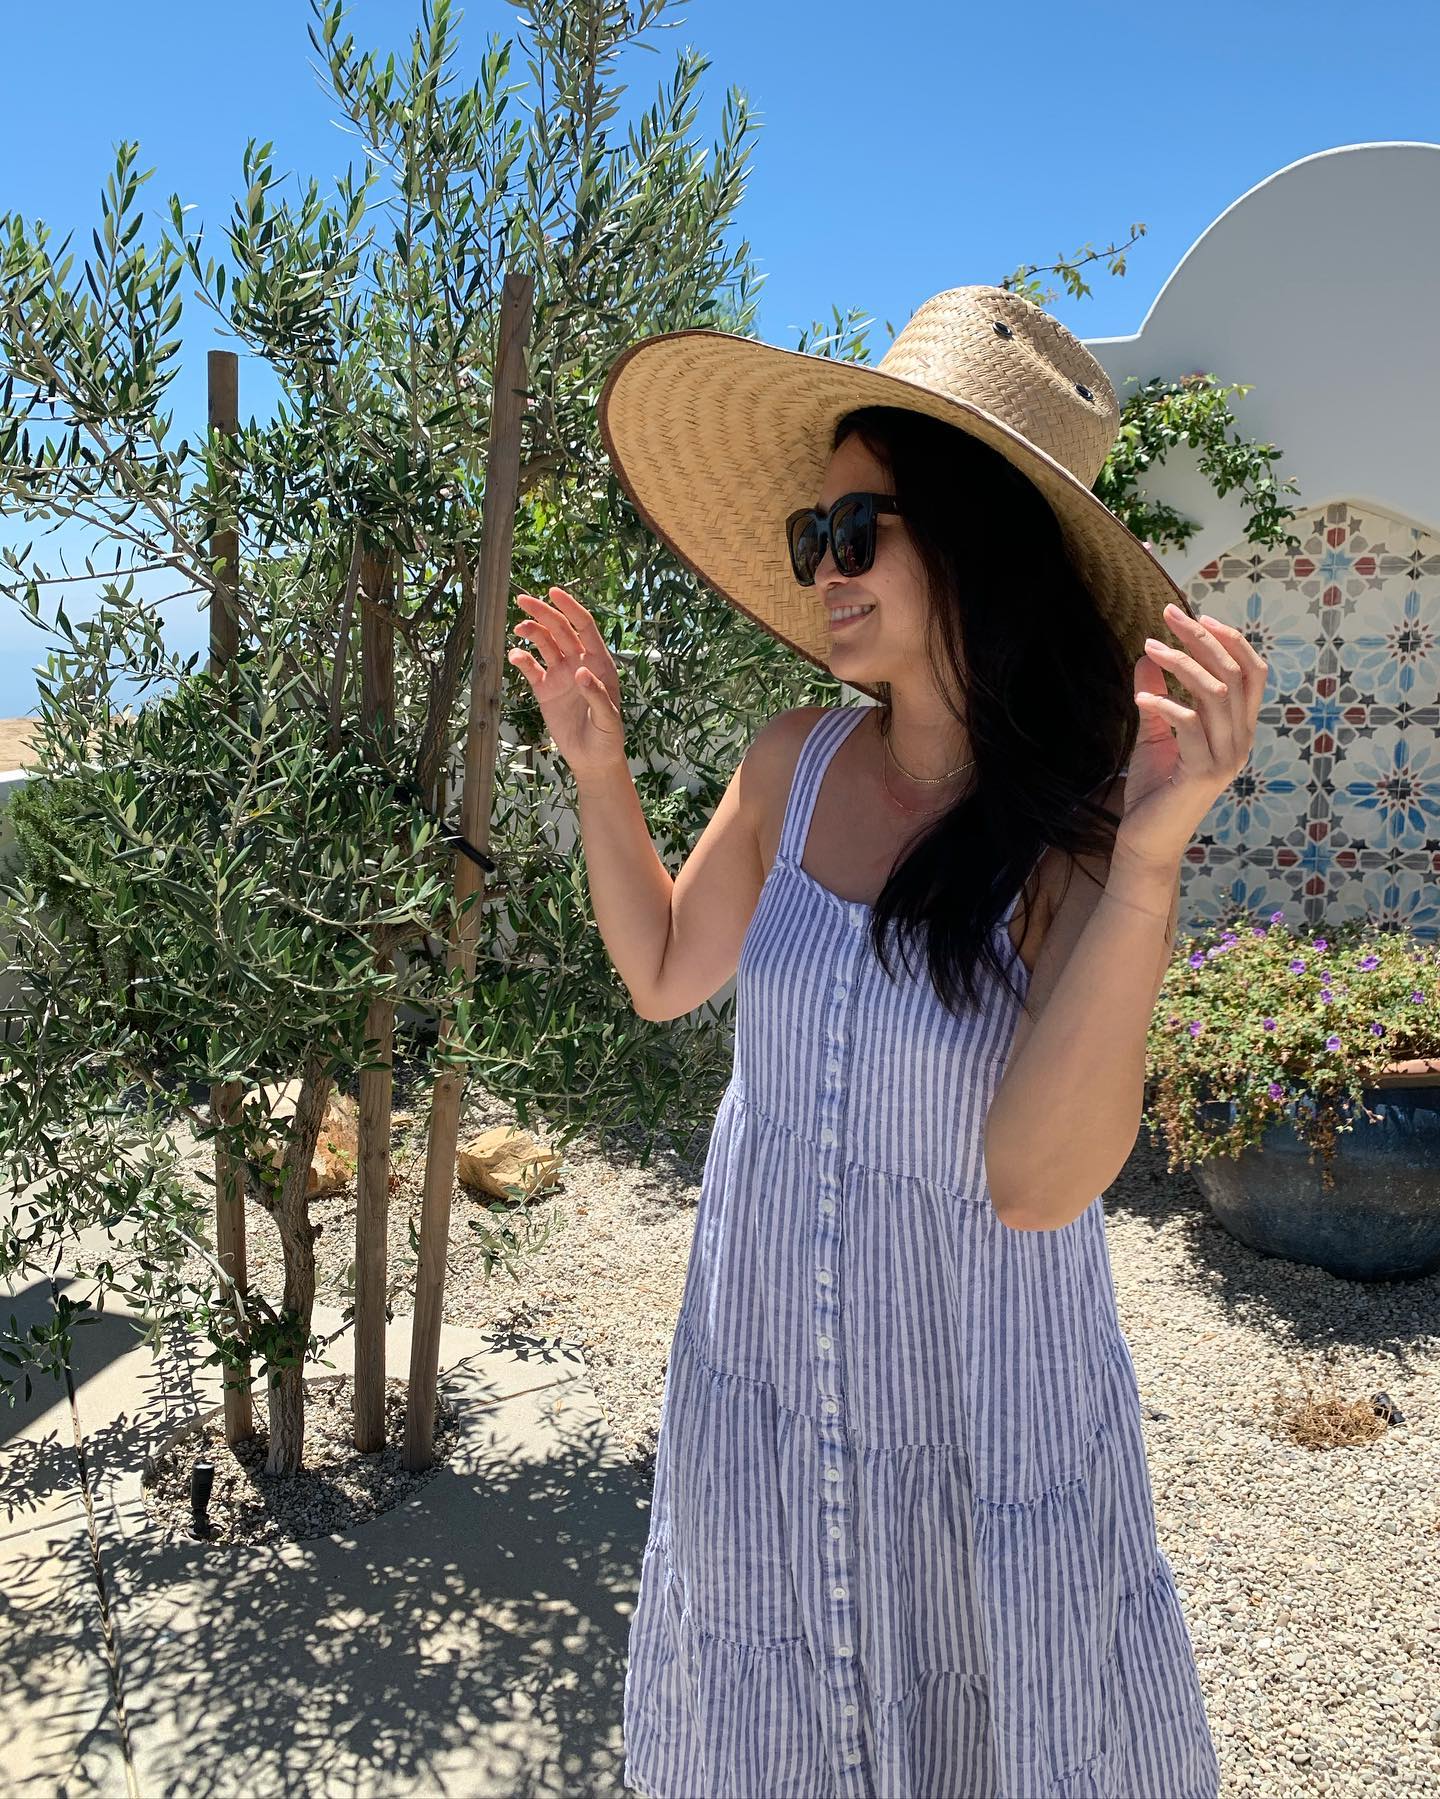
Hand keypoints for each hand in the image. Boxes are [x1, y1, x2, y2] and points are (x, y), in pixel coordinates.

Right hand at [507, 586, 628, 780]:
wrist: (592, 759)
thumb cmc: (607, 738)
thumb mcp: (607, 719)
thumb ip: (597, 695)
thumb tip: (581, 672)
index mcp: (599, 663)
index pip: (584, 627)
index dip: (570, 608)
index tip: (554, 592)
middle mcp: (579, 663)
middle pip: (560, 630)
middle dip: (543, 613)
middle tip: (522, 600)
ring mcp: (561, 675)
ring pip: (544, 644)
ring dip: (532, 632)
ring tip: (519, 629)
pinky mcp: (545, 690)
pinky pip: (531, 668)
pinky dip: (521, 659)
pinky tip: (514, 655)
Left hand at [1116, 602, 1267, 871]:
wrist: (1147, 839)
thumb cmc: (1154, 788)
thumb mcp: (1154, 732)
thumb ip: (1157, 695)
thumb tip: (1147, 656)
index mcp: (1237, 729)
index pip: (1252, 673)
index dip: (1231, 640)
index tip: (1198, 615)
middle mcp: (1240, 741)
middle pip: (1234, 674)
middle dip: (1203, 638)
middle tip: (1169, 615)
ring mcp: (1226, 758)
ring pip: (1215, 694)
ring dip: (1182, 664)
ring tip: (1149, 647)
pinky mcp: (1202, 773)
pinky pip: (1190, 726)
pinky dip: (1166, 705)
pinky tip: (1140, 697)